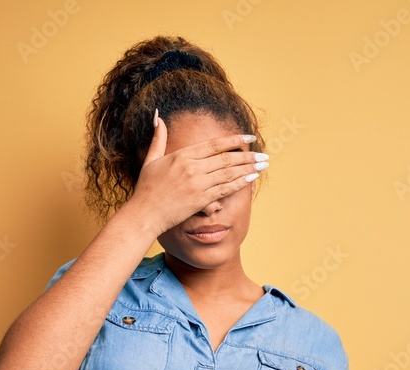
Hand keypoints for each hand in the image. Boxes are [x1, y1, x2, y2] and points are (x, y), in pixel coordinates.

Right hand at [125, 111, 267, 236]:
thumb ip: (158, 138)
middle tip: (264, 155)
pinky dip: (240, 183)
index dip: (234, 140)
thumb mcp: (151, 159)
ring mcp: (198, 184)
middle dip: (248, 156)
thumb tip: (157, 115)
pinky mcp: (201, 200)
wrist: (145, 214)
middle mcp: (192, 168)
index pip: (214, 144)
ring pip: (229, 173)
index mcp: (182, 155)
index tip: (249, 138)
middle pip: (226, 158)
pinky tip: (251, 178)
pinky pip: (225, 189)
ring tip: (263, 165)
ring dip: (249, 168)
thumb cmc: (146, 188)